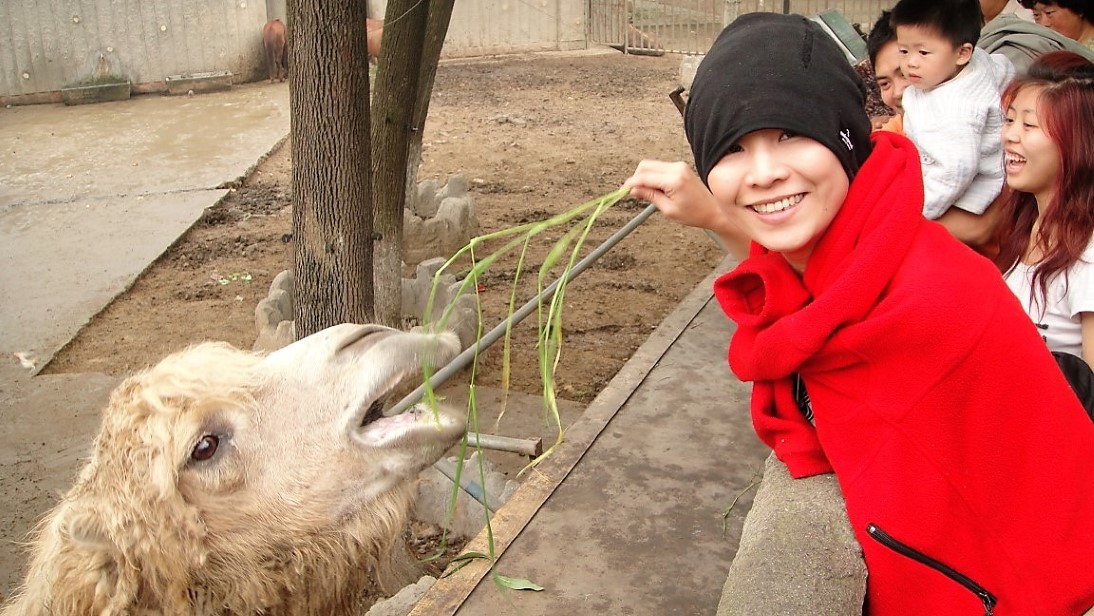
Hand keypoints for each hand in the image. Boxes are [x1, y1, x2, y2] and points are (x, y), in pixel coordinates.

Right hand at [623, 160, 748, 258]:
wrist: (714, 211)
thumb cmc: (695, 214)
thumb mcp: (668, 209)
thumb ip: (649, 196)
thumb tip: (633, 190)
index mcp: (674, 180)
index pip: (644, 176)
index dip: (631, 183)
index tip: (623, 191)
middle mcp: (676, 169)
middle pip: (645, 166)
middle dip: (636, 178)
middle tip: (633, 193)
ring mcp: (679, 166)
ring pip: (652, 165)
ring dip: (644, 177)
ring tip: (646, 194)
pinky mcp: (681, 167)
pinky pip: (660, 168)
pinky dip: (653, 176)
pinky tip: (655, 189)